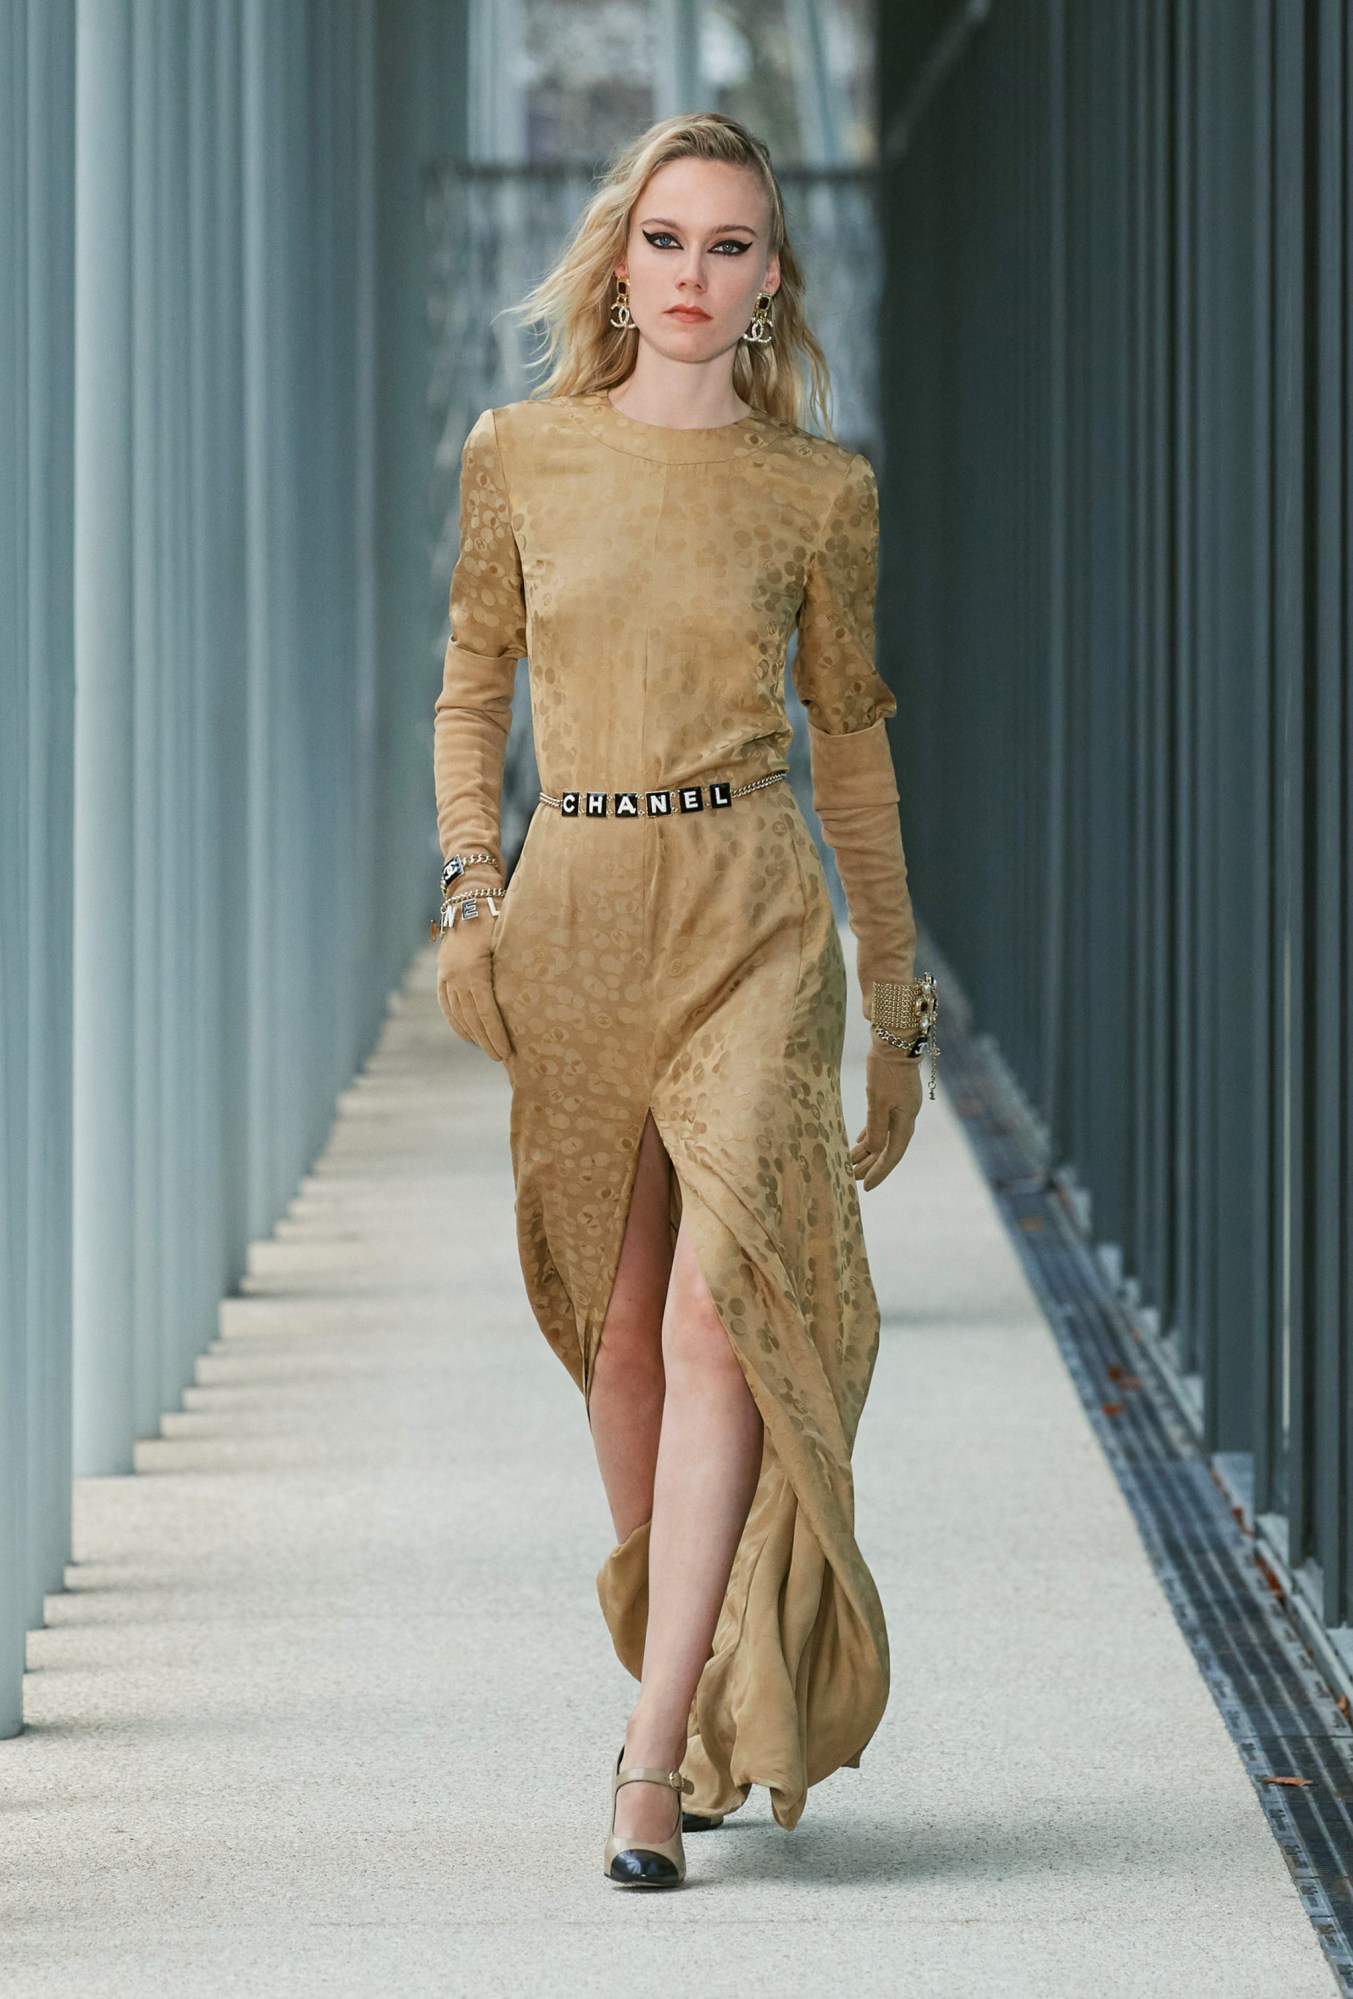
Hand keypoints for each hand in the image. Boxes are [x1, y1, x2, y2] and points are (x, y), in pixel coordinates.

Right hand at [436, 906, 511, 1061]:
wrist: (469, 900)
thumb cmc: (497, 918)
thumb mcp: (508, 941)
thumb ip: (514, 969)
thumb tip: (537, 998)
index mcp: (473, 970)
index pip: (486, 1012)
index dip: (496, 1035)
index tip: (506, 1052)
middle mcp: (455, 977)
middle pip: (472, 1018)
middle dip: (487, 1041)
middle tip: (501, 1058)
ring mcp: (445, 976)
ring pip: (458, 1014)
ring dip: (473, 1034)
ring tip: (488, 1049)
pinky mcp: (441, 974)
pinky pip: (447, 1005)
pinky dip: (457, 1022)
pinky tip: (468, 1035)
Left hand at [851, 1040, 923, 1189]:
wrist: (895, 1039)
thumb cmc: (885, 1070)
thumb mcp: (877, 1101)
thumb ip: (876, 1128)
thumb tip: (874, 1152)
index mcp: (905, 1120)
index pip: (893, 1154)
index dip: (879, 1172)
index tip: (865, 1187)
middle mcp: (906, 1116)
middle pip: (889, 1148)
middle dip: (871, 1164)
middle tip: (852, 1178)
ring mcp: (902, 1106)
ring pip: (884, 1136)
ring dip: (869, 1150)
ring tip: (851, 1162)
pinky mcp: (895, 1096)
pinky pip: (882, 1123)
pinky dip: (871, 1134)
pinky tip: (861, 1141)